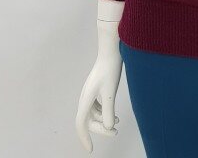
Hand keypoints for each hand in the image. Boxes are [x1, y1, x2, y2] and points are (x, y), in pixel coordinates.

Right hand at [75, 20, 123, 151]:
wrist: (111, 50)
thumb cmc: (110, 69)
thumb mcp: (111, 91)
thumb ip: (108, 110)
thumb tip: (108, 126)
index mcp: (86, 98)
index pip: (81, 123)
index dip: (84, 138)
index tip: (91, 149)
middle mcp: (85, 97)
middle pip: (88, 120)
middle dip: (100, 129)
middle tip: (115, 132)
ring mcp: (89, 93)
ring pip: (92, 114)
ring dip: (102, 121)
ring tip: (117, 124)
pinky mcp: (95, 88)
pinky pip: (96, 107)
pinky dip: (104, 113)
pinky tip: (114, 115)